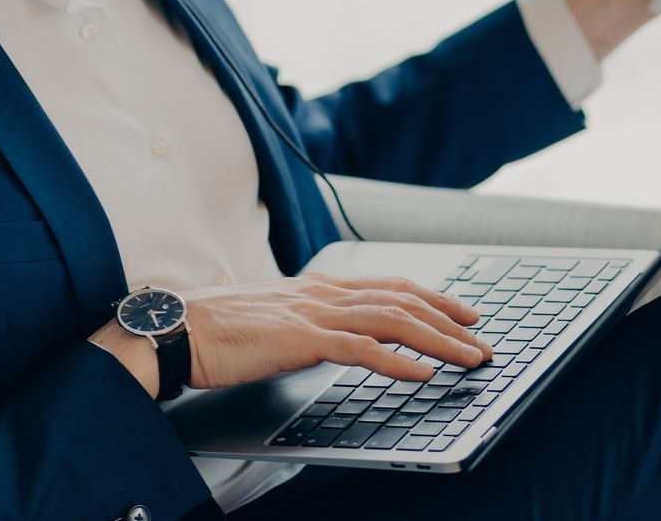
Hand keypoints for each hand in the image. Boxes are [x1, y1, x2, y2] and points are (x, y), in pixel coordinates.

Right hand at [90, 273, 490, 397]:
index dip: (433, 297)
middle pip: (403, 301)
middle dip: (450, 319)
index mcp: (318, 287)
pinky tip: (421, 374)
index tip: (464, 312)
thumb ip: (309, 323)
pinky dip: (398, 361)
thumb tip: (334, 336)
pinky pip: (361, 349)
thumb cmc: (218, 329)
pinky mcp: (301, 339)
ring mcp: (314, 314)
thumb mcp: (276, 319)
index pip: (390, 286)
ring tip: (468, 357)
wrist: (177, 329)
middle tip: (483, 338)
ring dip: (438, 341)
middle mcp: (324, 293)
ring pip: (393, 321)